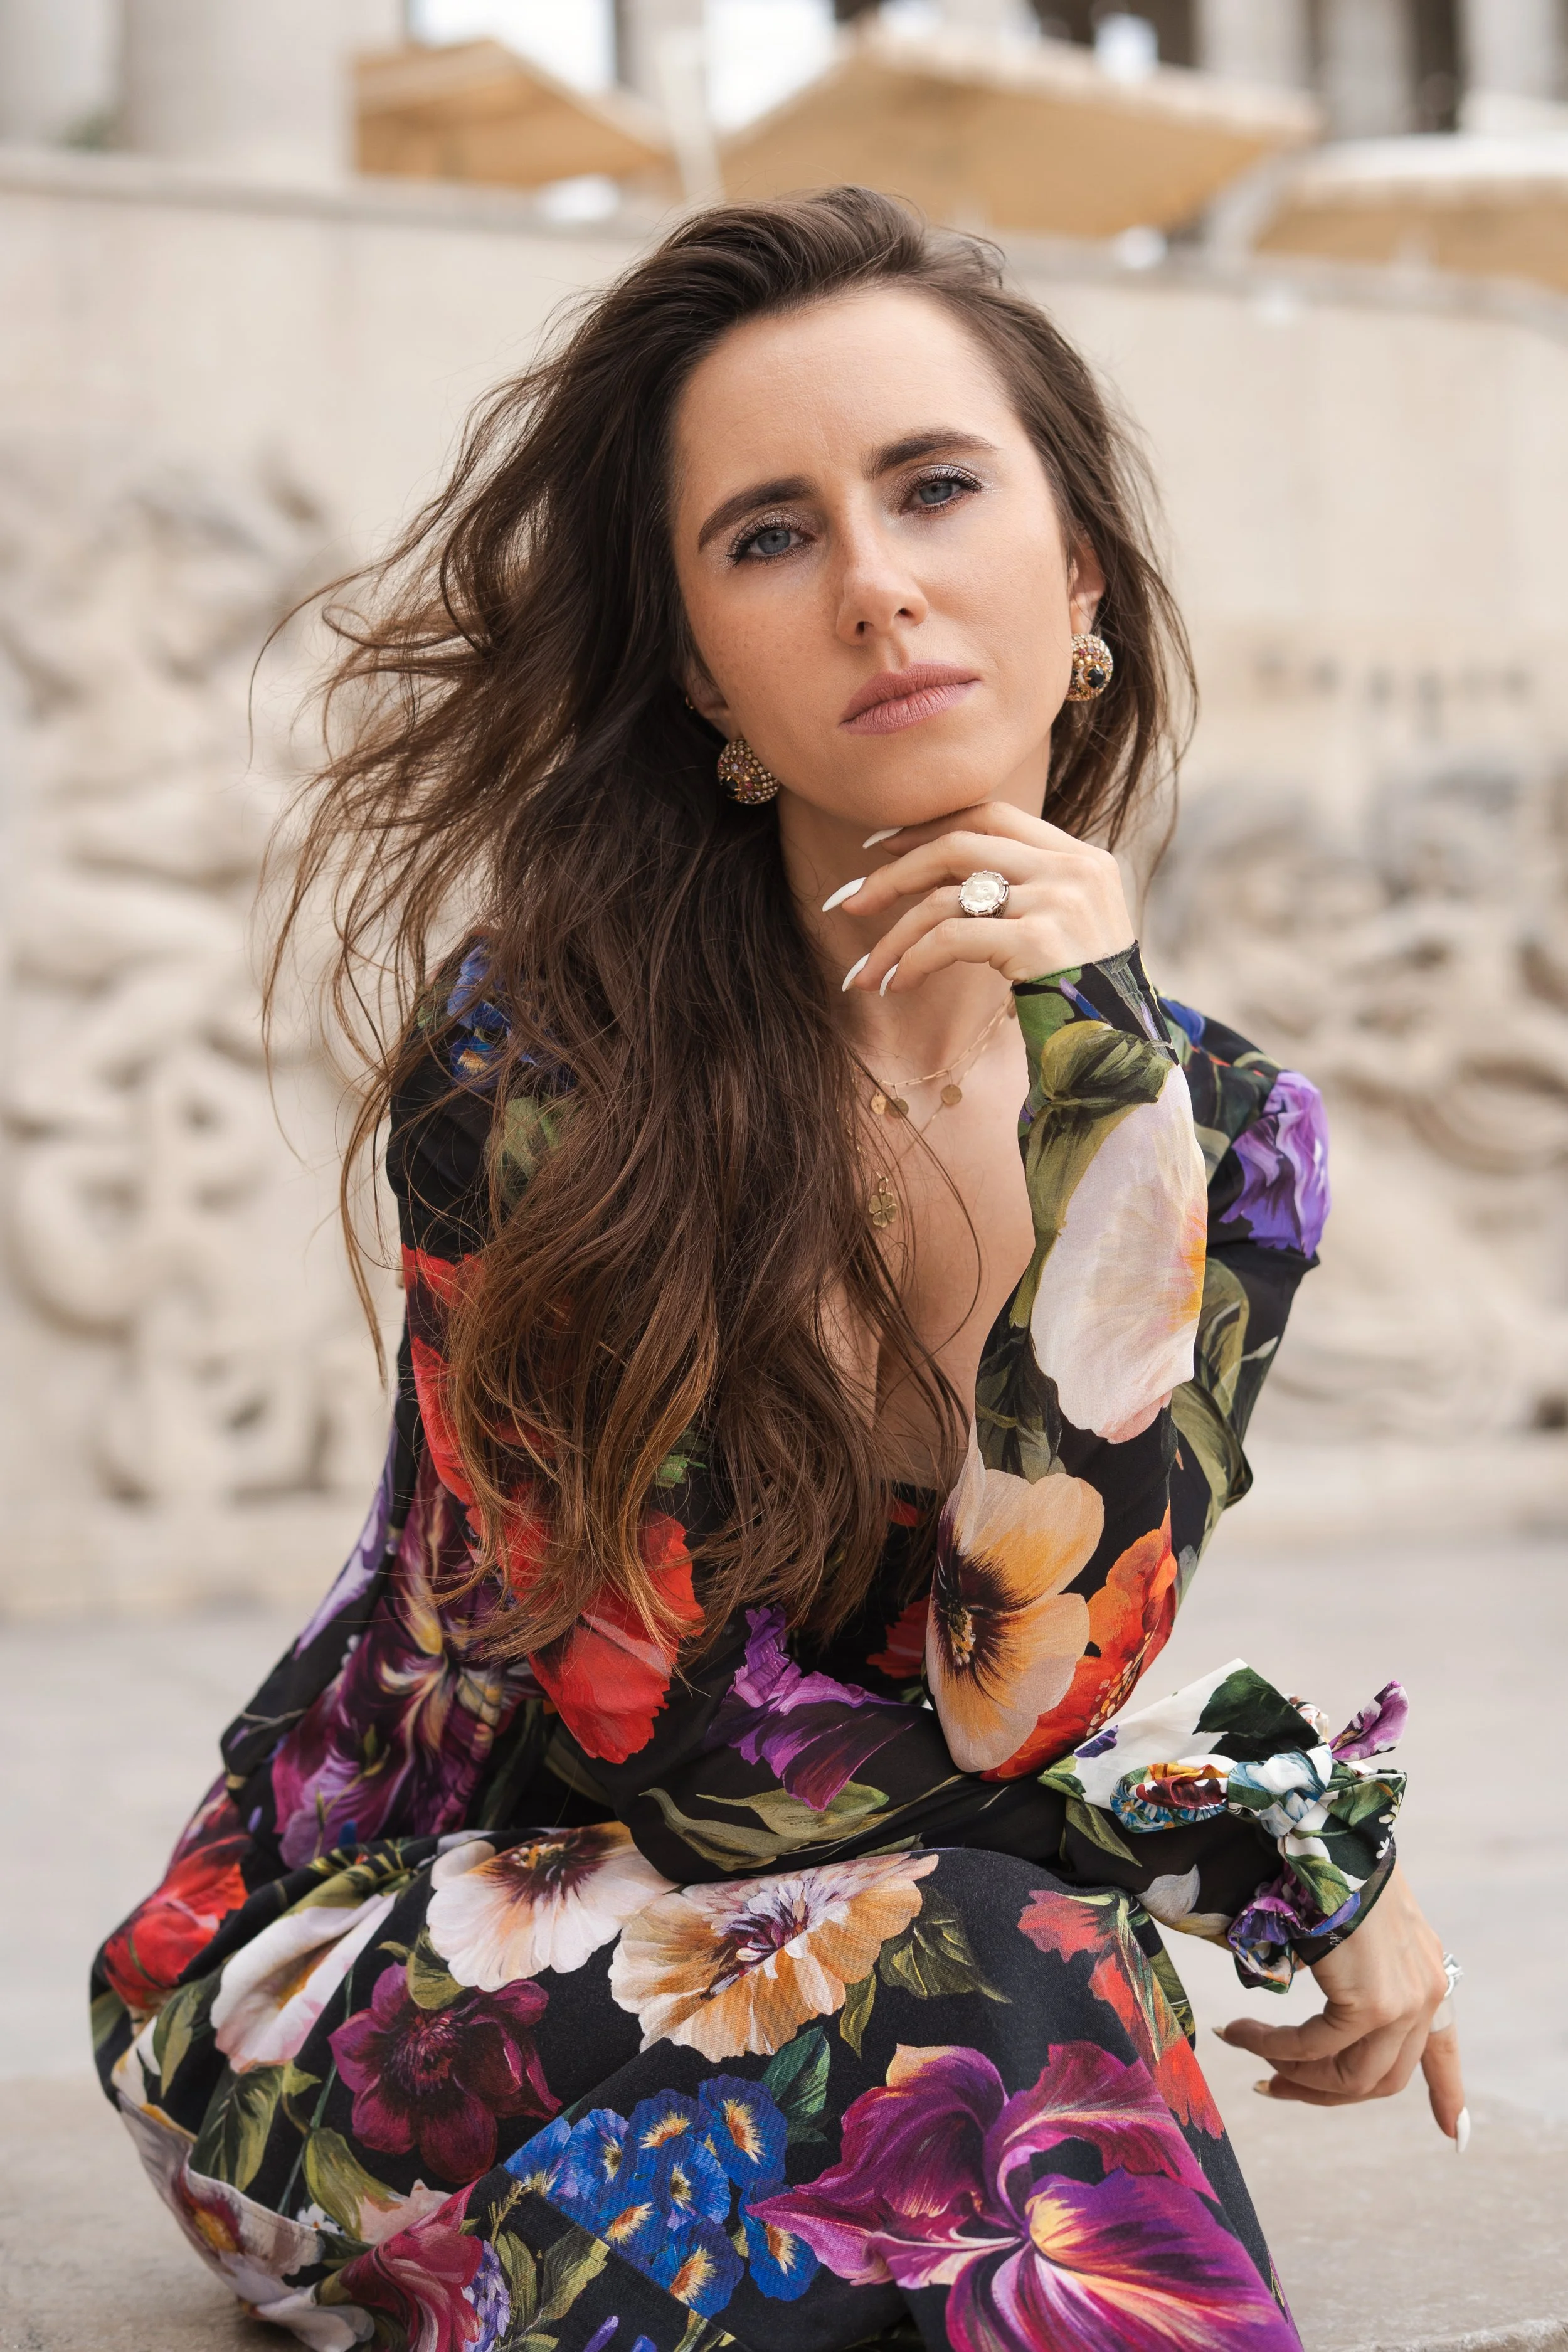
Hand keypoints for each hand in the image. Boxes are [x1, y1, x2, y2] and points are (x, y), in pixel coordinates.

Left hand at [834, 802, 1132, 993]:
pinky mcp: (1039, 942)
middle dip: (893, 873)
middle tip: (849, 903)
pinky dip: (914, 961)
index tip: (883, 847)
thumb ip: (1024, 890)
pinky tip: (897, 985)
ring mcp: (1058, 903)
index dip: (929, 825)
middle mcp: (1072, 869)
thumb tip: (937, 877)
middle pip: (958, 845)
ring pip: (945, 898)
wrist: (1123, 1049)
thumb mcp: (1065, 926)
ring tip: (866, 974)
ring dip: (893, 937)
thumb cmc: (1084, 995)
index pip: (991, 814)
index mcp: (1080, 856)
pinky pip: (951, 939)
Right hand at [1216, 1866, 1466, 2142]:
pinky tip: (1241, 2032)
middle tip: (1274, 2087)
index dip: (1447, 2094)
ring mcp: (1404, 2002)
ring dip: (1293, 2073)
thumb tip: (1329, 2005)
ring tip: (1250, 2053)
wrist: (1327, 1833)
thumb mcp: (1355, 1925)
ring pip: (1349, 2076)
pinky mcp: (1373, 2004)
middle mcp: (1424, 1994)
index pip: (1441, 2047)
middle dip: (1323, 2091)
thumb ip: (1359, 1969)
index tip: (1456, 2134)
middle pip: (1379, 2077)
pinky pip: (1314, 2047)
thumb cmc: (1329, 1866)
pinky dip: (1272, 2047)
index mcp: (1424, 1973)